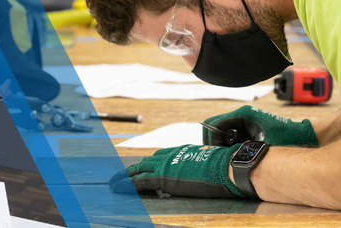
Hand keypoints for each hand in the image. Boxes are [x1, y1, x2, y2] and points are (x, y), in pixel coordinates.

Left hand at [109, 144, 242, 198]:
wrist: (227, 167)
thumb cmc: (226, 166)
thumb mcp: (210, 162)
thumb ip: (201, 165)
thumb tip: (205, 172)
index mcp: (181, 151)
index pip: (159, 156)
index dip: (149, 163)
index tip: (142, 167)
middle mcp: (170, 155)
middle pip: (145, 162)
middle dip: (131, 169)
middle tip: (120, 175)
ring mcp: (165, 166)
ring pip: (138, 170)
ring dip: (124, 177)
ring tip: (113, 183)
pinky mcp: (163, 178)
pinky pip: (140, 182)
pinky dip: (127, 185)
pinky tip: (117, 188)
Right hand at [203, 106, 316, 146]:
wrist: (306, 136)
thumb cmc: (288, 138)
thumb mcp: (261, 145)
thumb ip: (239, 148)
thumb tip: (221, 155)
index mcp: (243, 114)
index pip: (214, 124)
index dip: (212, 139)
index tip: (215, 152)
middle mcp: (243, 115)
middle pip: (215, 126)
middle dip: (215, 142)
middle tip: (219, 156)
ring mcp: (246, 121)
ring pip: (223, 131)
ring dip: (223, 143)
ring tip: (229, 156)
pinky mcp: (250, 128)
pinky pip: (232, 134)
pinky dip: (231, 144)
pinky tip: (238, 154)